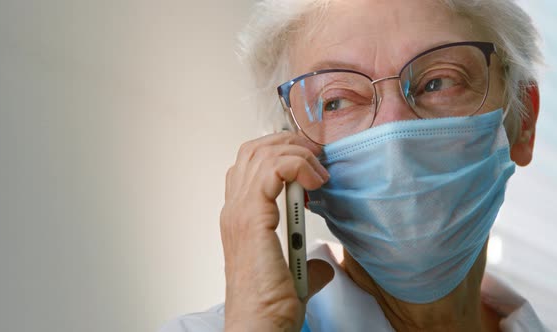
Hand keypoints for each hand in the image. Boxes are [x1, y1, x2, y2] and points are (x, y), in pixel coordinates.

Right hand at [221, 132, 333, 331]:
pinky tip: (315, 181)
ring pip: (263, 153)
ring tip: (319, 170)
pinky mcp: (253, 217)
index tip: (311, 163)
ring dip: (297, 153)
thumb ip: (304, 262)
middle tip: (316, 157)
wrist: (259, 326)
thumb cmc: (270, 305)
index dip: (280, 153)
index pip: (250, 164)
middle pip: (253, 149)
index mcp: (239, 218)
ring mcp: (239, 211)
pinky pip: (274, 169)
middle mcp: (234, 209)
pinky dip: (298, 165)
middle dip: (290, 144)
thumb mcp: (291, 275)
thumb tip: (322, 263)